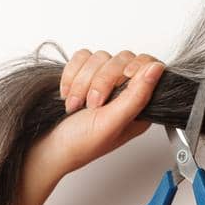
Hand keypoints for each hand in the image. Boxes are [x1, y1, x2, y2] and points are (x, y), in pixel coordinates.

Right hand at [27, 48, 166, 180]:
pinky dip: (71, 74)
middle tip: (92, 105)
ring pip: (100, 57)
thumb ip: (137, 96)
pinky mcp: (82, 75)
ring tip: (76, 104)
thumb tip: (157, 69)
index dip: (135, 67)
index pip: (148, 66)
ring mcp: (102, 83)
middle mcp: (123, 93)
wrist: (48, 147)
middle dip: (101, 80)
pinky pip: (81, 57)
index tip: (124, 77)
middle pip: (122, 59)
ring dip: (82, 81)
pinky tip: (68, 94)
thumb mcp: (113, 123)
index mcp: (138, 106)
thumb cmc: (80, 144)